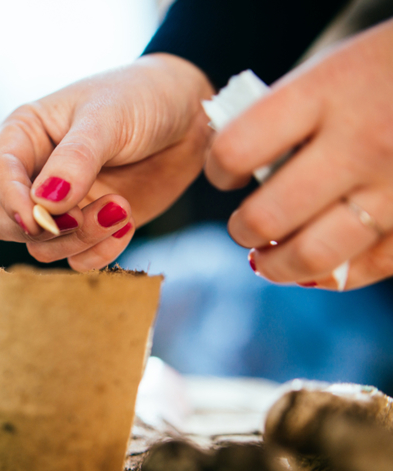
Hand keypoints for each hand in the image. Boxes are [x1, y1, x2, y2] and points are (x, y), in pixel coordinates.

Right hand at [0, 53, 213, 270]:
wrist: (190, 116)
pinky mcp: (89, 228)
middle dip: (44, 229)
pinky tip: (128, 223)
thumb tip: (44, 203)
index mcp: (23, 136)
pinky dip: (101, 252)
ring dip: (81, 238)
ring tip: (122, 208)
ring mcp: (61, 206)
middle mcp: (33, 175)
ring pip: (43, 246)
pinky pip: (79, 259)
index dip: (12, 201)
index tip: (39, 218)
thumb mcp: (107, 117)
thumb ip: (75, 159)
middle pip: (4, 222)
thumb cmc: (140, 98)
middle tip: (82, 216)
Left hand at [206, 19, 392, 290]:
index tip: (225, 174)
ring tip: (267, 257)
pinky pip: (366, 269)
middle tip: (243, 227)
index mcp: (327, 92)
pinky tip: (317, 265)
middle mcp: (361, 142)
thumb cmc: (385, 71)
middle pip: (268, 217)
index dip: (219, 169)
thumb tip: (235, 170)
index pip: (237, 150)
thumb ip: (284, 116)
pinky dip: (331, 275)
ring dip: (277, 265)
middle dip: (243, 229)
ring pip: (313, 257)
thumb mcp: (332, 72)